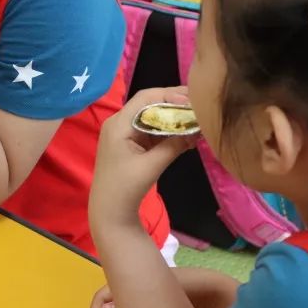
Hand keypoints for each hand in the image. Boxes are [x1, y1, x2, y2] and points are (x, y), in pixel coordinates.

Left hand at [90, 87, 198, 228]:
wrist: (109, 212)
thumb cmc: (126, 188)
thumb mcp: (152, 166)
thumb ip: (173, 145)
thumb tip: (196, 130)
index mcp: (119, 124)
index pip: (145, 98)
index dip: (169, 95)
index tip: (191, 101)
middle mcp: (119, 123)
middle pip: (149, 104)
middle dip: (174, 104)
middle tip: (199, 106)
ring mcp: (124, 133)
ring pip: (152, 116)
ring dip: (173, 118)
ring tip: (196, 120)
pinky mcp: (130, 143)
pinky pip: (151, 130)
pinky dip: (168, 131)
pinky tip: (186, 136)